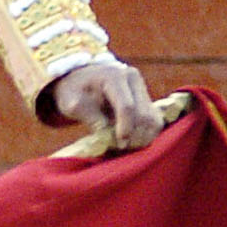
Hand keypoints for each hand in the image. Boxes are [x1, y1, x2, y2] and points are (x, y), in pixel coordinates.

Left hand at [47, 61, 162, 152]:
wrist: (81, 79)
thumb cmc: (74, 92)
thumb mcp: (71, 102)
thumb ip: (87, 116)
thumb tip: (105, 132)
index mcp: (113, 77)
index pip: (127, 107)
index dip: (125, 128)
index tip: (120, 144)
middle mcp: (132, 78)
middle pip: (144, 114)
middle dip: (135, 136)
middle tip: (122, 149)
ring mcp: (141, 87)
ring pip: (153, 119)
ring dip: (143, 137)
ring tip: (127, 147)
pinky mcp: (146, 97)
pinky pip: (155, 120)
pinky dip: (147, 134)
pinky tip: (133, 142)